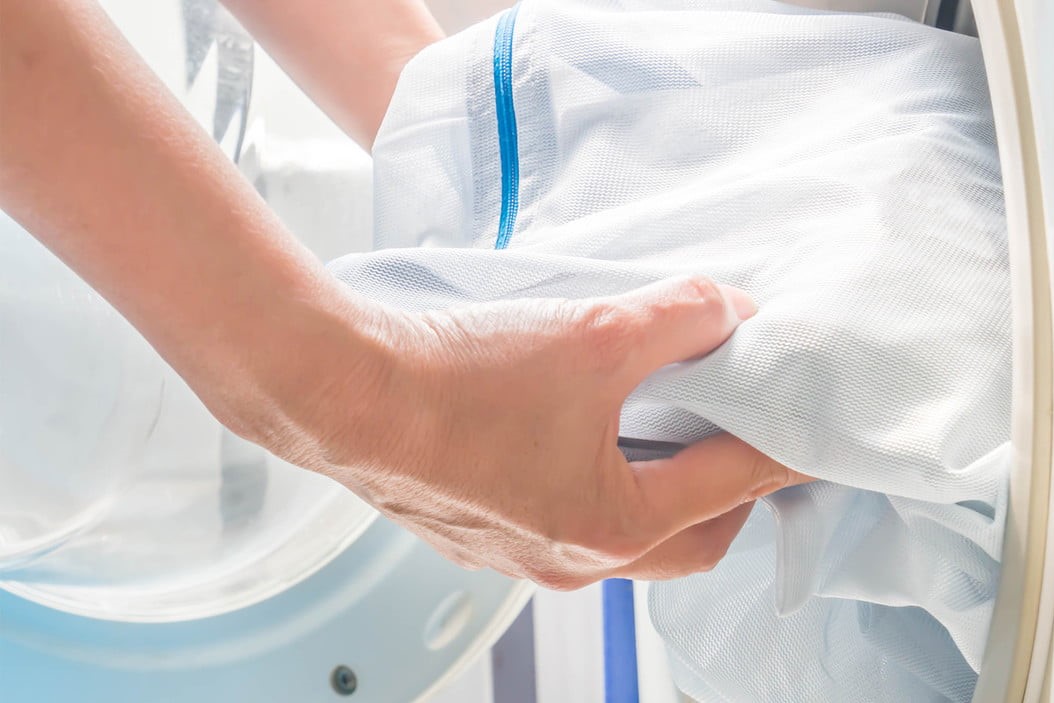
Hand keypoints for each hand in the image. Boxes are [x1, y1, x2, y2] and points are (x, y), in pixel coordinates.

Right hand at [283, 277, 810, 589]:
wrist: (338, 392)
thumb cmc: (456, 382)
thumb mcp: (592, 333)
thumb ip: (680, 318)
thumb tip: (729, 313)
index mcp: (612, 527)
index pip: (731, 489)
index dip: (778, 449)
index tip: (805, 424)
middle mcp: (569, 560)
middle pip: (684, 538)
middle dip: (725, 492)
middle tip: (741, 438)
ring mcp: (516, 553)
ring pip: (619, 531)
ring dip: (651, 485)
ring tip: (660, 426)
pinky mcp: (476, 528)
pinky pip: (559, 515)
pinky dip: (592, 480)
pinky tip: (577, 432)